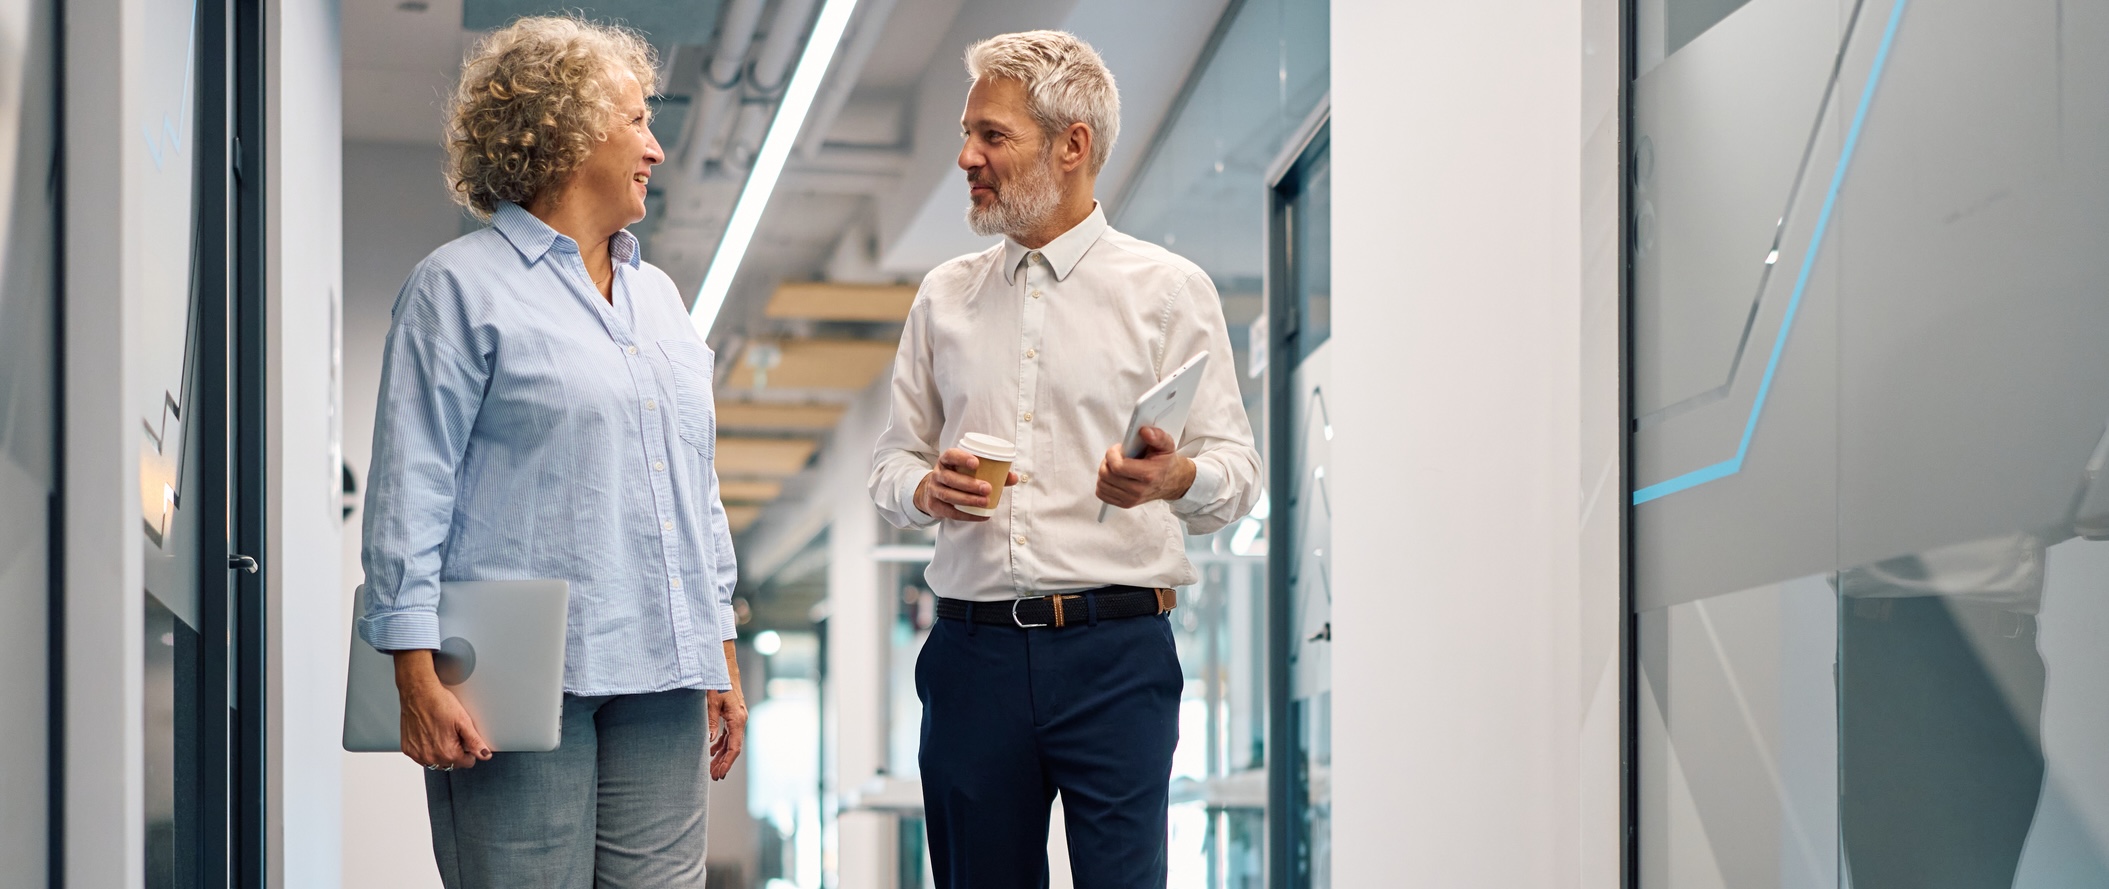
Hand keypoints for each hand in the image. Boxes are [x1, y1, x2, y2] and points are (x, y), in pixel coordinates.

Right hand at [393, 649, 491, 770]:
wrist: (418, 693)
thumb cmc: (439, 704)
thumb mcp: (463, 721)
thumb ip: (475, 741)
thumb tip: (485, 754)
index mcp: (447, 753)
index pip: (467, 763)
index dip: (469, 751)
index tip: (465, 739)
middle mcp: (430, 757)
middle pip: (451, 764)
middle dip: (455, 752)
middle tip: (452, 733)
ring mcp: (417, 754)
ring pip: (436, 762)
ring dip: (441, 753)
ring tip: (440, 733)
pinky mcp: (408, 749)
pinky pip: (421, 757)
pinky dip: (427, 749)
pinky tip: (429, 735)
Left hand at [706, 687, 746, 780]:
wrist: (725, 667)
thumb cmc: (718, 682)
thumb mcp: (711, 702)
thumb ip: (711, 722)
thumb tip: (709, 742)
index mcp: (737, 720)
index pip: (734, 747)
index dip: (727, 763)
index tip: (720, 774)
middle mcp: (740, 720)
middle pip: (733, 748)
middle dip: (724, 763)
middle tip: (714, 777)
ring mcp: (737, 718)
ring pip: (730, 742)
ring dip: (721, 755)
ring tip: (712, 768)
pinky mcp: (732, 716)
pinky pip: (728, 734)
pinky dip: (720, 744)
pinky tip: (711, 751)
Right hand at [913, 448, 1017, 521]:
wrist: (933, 491)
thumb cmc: (958, 477)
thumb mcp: (968, 471)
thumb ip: (991, 472)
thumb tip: (1013, 477)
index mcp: (946, 461)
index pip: (950, 455)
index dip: (961, 458)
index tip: (977, 463)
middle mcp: (937, 474)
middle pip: (950, 478)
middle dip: (969, 484)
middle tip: (988, 488)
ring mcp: (934, 490)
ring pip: (948, 495)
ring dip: (968, 499)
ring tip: (985, 502)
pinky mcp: (934, 506)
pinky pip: (950, 512)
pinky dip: (966, 515)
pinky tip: (981, 516)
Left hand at [1097, 426, 1195, 509]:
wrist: (1173, 482)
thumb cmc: (1166, 463)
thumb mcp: (1166, 445)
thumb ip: (1157, 436)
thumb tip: (1144, 431)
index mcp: (1148, 475)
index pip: (1118, 467)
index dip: (1112, 454)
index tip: (1117, 449)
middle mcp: (1138, 490)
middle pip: (1106, 475)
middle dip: (1107, 461)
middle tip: (1116, 456)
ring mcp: (1131, 499)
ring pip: (1102, 484)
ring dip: (1105, 471)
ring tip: (1116, 465)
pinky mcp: (1125, 504)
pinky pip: (1102, 494)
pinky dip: (1103, 483)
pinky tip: (1113, 476)